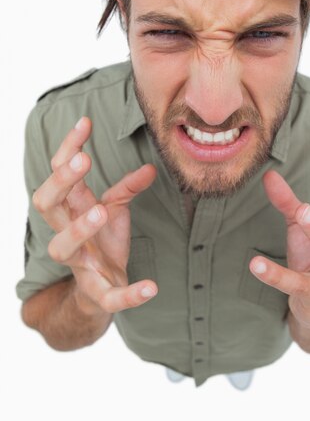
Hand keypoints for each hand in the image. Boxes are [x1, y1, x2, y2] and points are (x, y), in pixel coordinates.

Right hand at [32, 116, 157, 313]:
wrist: (99, 289)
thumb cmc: (102, 239)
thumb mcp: (116, 207)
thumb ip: (129, 187)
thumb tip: (151, 167)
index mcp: (70, 208)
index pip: (58, 173)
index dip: (67, 148)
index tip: (85, 122)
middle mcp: (66, 232)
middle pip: (46, 204)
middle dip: (61, 183)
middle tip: (84, 162)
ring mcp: (79, 263)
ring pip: (63, 247)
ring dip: (79, 229)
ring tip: (102, 211)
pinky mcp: (97, 292)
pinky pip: (108, 297)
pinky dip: (128, 295)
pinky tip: (151, 287)